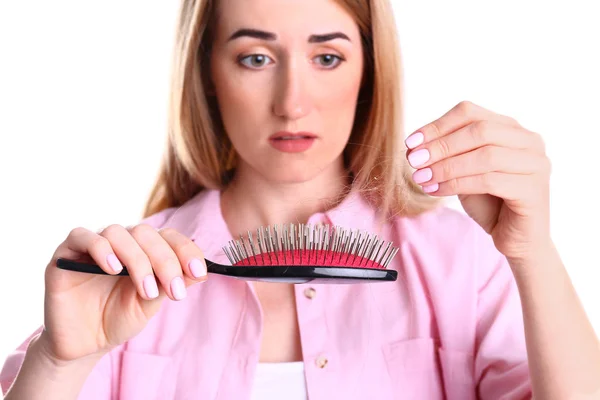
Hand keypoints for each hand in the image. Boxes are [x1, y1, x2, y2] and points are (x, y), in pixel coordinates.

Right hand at [40, 224, 207, 363]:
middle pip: (146, 233)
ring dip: (138, 259)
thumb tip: (201, 271)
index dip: (186, 251)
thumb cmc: (118, 319)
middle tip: (175, 291)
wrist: (83, 343)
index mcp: (144, 249)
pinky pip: (82, 236)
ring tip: (146, 290)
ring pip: (118, 233)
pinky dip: (101, 249)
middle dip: (166, 261)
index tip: (199, 272)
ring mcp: (92, 245)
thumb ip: (170, 284)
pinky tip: (114, 269)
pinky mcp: (66, 254)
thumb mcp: (150, 304)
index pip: (168, 236)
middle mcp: (120, 242)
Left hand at [404, 100, 551, 262]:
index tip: (410, 142)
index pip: (471, 113)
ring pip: (485, 156)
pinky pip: (490, 180)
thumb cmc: (489, 202)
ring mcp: (536, 164)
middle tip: (413, 160)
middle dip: (441, 145)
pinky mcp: (534, 189)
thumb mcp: (462, 171)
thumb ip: (446, 155)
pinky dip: (456, 184)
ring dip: (446, 166)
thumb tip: (412, 145)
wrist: (515, 239)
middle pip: (480, 130)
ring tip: (420, 178)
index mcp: (511, 128)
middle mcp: (529, 141)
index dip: (437, 125)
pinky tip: (435, 191)